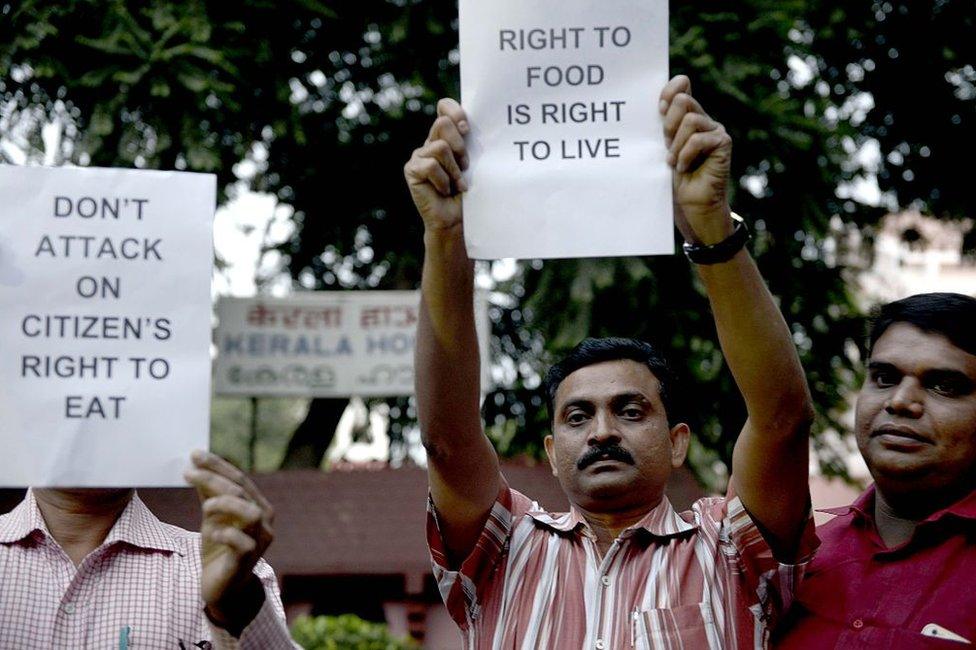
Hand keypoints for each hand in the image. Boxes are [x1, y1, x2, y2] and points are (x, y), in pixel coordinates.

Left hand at [184, 451, 273, 635]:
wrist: (222, 587)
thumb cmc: (219, 548)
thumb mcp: (211, 517)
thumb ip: (208, 494)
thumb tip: (196, 466)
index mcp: (258, 505)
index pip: (240, 479)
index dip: (218, 465)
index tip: (195, 454)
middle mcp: (265, 521)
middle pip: (242, 492)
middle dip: (214, 478)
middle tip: (188, 471)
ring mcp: (259, 541)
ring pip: (250, 513)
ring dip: (224, 504)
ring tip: (205, 506)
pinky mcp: (248, 560)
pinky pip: (242, 542)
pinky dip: (225, 534)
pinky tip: (212, 533)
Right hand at [404, 98, 469, 232]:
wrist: (457, 220)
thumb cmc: (470, 193)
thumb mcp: (473, 163)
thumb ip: (468, 143)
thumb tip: (467, 126)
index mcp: (446, 136)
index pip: (444, 107)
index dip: (454, 111)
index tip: (467, 129)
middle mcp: (431, 142)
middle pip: (442, 123)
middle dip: (459, 146)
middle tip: (466, 166)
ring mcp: (419, 155)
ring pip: (440, 147)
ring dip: (454, 169)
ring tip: (457, 184)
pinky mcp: (412, 169)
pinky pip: (431, 166)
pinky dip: (443, 181)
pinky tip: (445, 191)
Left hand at [660, 75, 733, 244]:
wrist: (690, 204)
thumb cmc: (674, 179)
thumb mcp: (662, 147)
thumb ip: (662, 125)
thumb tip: (657, 103)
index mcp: (686, 116)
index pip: (681, 86)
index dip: (668, 91)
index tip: (657, 109)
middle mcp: (703, 119)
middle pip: (683, 100)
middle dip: (668, 124)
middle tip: (666, 144)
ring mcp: (715, 130)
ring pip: (690, 120)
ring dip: (676, 144)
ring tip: (674, 161)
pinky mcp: (723, 143)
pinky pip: (699, 139)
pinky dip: (686, 155)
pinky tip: (684, 168)